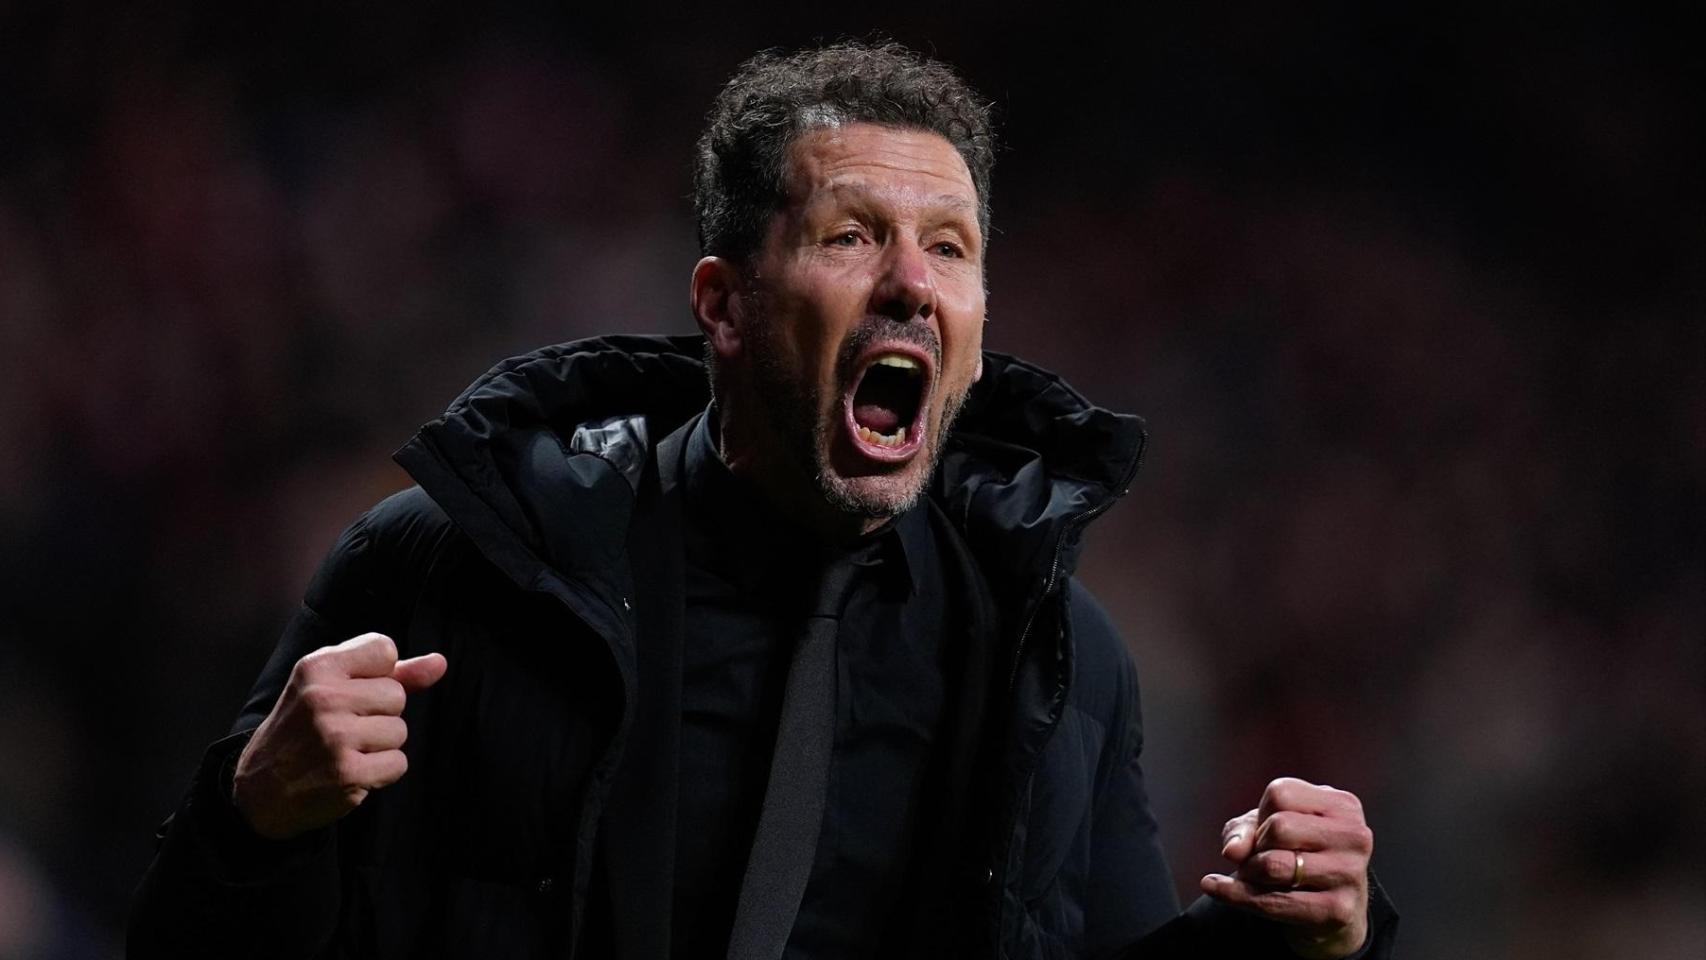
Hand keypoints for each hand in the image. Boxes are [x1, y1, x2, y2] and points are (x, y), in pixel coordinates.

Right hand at [232, 633, 445, 839]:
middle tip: (344, 728)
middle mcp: (324, 698)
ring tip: (344, 751)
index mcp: (317, 667)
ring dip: (380, 746)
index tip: (352, 692)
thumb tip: (440, 663)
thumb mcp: (332, 687)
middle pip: (397, 695)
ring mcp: (334, 736)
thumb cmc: (303, 730)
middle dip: (380, 714)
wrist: (259, 790)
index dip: (379, 675)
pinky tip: (350, 772)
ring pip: (400, 731)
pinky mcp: (346, 772)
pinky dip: (381, 772)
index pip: (384, 649)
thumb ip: (391, 673)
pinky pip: (398, 764)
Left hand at [1200, 777, 1372, 959]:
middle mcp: (1354, 836)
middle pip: (1279, 827)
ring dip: (1248, 872)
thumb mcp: (1270, 830)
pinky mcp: (1338, 910)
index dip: (1261, 814)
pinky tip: (1216, 888)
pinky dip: (1236, 895)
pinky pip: (1273, 901)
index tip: (1266, 831)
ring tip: (1252, 876)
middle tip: (1256, 858)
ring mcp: (1350, 874)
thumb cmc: (1299, 856)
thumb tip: (1232, 850)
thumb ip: (1245, 830)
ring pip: (1274, 865)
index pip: (1280, 794)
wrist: (1332, 910)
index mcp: (1343, 805)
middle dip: (1255, 845)